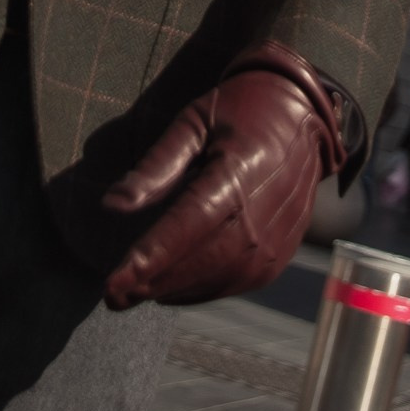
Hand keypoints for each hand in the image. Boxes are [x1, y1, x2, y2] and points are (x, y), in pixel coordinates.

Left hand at [103, 44, 347, 309]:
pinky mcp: (281, 252)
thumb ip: (155, 167)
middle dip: (153, 282)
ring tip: (135, 292)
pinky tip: (173, 287)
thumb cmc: (236, 113)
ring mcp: (276, 238)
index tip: (112, 285)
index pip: (186, 227)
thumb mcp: (191, 124)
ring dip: (174, 290)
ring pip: (218, 278)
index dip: (149, 259)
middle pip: (199, 261)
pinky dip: (202, 289)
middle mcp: (261, 213)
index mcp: (236, 174)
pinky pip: (237, 281)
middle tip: (113, 296)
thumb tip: (111, 205)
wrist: (298, 116)